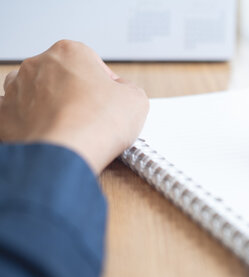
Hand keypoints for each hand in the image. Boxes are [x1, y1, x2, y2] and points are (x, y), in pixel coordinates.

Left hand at [0, 40, 148, 173]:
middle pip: (62, 77)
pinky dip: (30, 125)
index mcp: (69, 52)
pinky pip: (17, 117)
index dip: (105, 85)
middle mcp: (37, 65)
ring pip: (36, 94)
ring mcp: (16, 90)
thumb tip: (121, 93)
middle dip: (76, 94)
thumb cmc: (97, 124)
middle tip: (93, 118)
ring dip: (51, 107)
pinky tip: (48, 136)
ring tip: (71, 129)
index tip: (110, 103)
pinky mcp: (2, 116)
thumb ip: (128, 89)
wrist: (66, 154)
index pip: (92, 64)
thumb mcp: (136, 100)